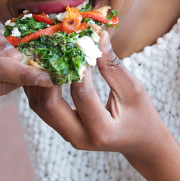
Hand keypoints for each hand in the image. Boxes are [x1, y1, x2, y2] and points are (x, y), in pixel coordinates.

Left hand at [25, 31, 179, 180]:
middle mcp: (80, 138)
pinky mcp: (63, 129)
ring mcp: (69, 136)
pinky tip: (42, 68)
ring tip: (41, 55)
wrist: (142, 144)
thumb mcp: (133, 89)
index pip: (81, 94)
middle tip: (50, 49)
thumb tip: (99, 35)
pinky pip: (43, 108)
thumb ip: (112, 65)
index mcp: (102, 131)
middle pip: (49, 105)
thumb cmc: (142, 115)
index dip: (77, 67)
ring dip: (37, 81)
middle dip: (46, 75)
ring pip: (40, 107)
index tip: (76, 43)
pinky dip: (39, 87)